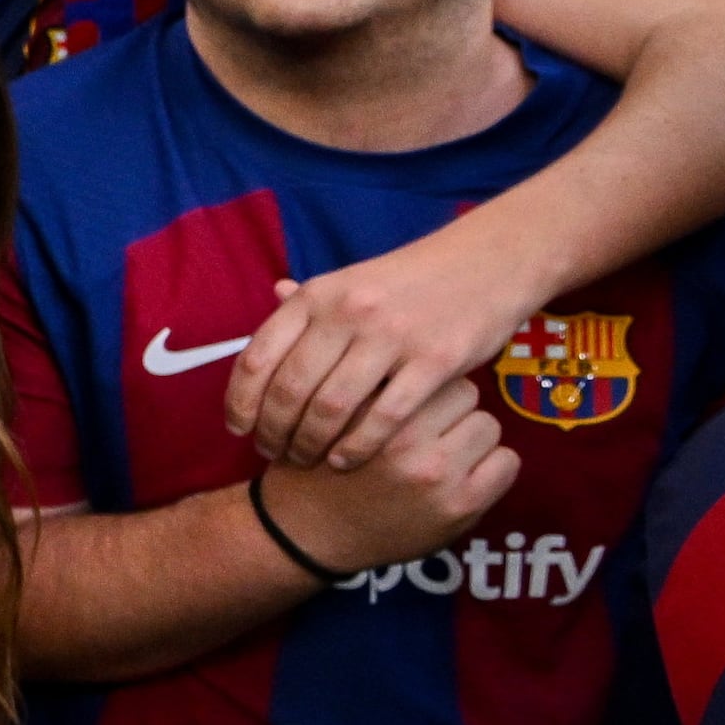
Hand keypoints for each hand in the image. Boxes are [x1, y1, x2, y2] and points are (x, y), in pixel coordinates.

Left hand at [227, 240, 540, 468]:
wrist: (487, 264)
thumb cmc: (412, 281)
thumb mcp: (353, 280)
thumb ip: (312, 299)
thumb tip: (272, 294)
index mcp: (318, 295)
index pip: (258, 357)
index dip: (240, 402)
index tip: (238, 429)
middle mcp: (347, 313)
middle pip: (290, 390)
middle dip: (273, 432)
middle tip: (271, 453)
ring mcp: (391, 336)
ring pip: (331, 408)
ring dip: (309, 444)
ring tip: (304, 461)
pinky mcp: (435, 361)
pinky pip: (384, 417)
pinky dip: (357, 446)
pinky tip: (345, 461)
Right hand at [258, 375, 514, 578]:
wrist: (307, 533)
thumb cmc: (314, 463)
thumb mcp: (316, 408)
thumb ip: (338, 366)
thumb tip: (313, 299)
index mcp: (368, 408)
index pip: (432, 368)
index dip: (427, 381)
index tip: (415, 397)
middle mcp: (403, 440)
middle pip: (465, 393)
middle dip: (451, 407)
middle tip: (433, 426)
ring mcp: (435, 475)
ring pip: (488, 425)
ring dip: (471, 436)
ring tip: (446, 452)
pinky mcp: (460, 506)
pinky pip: (506, 463)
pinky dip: (492, 467)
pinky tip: (465, 475)